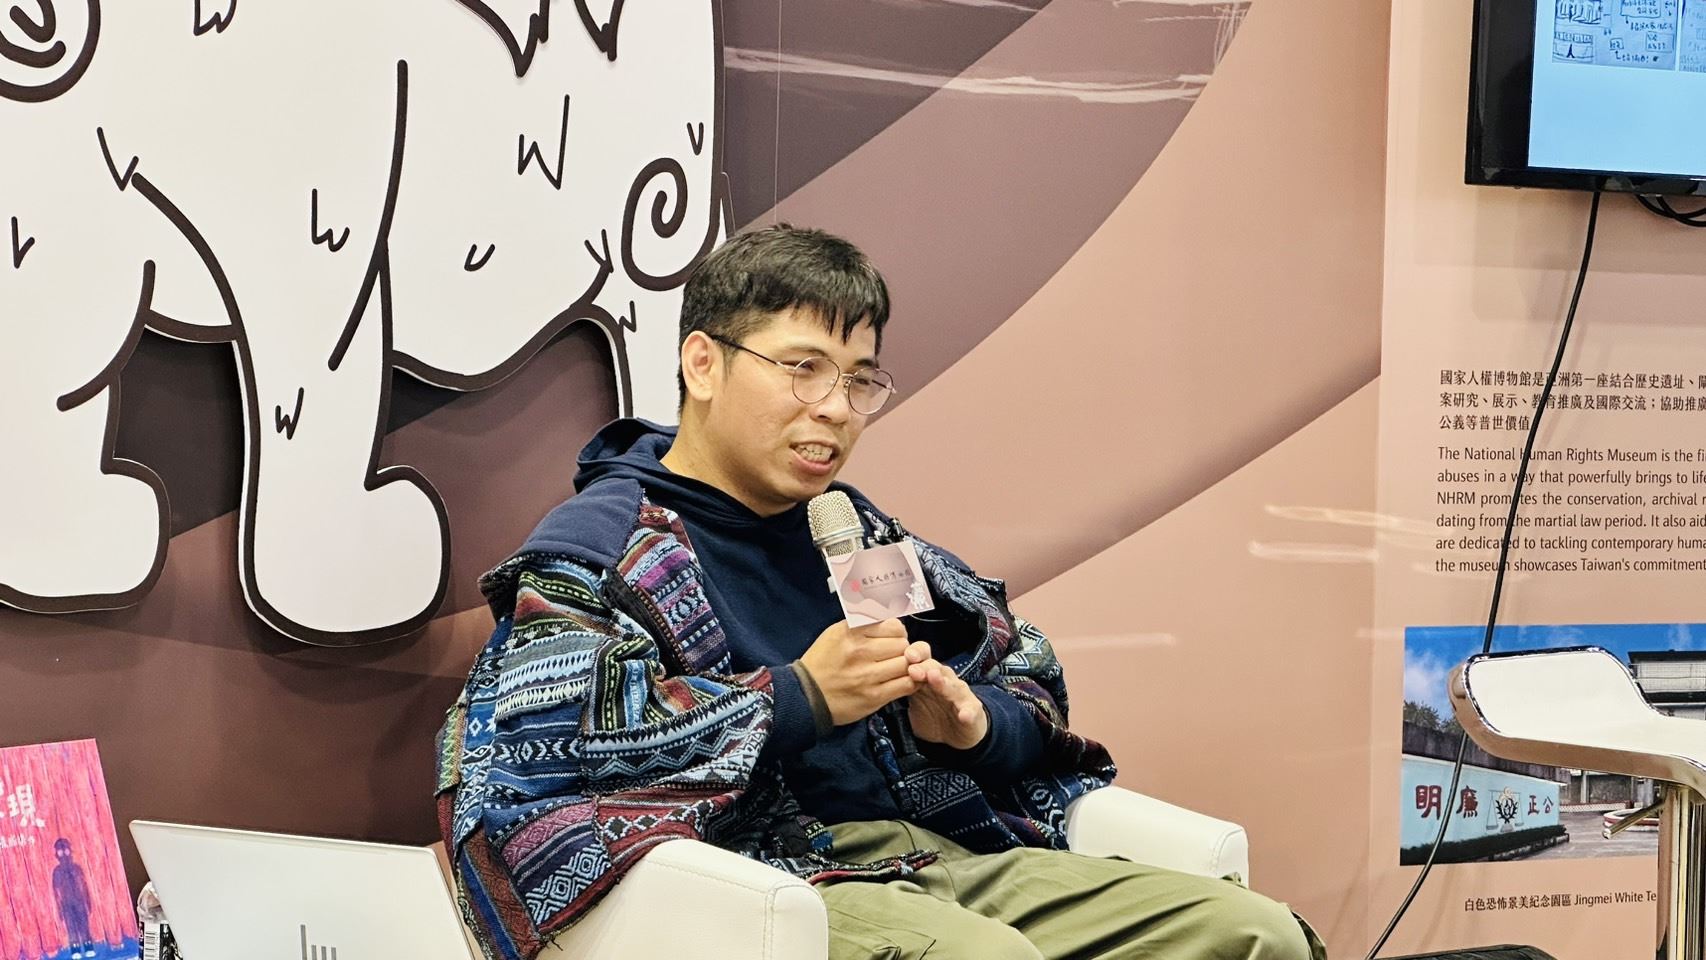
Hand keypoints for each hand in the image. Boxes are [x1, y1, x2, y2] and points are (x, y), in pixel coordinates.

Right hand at [798, 619, 932, 724]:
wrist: (805, 695)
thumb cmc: (822, 663)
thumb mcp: (836, 633)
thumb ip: (863, 624)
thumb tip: (890, 618)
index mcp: (851, 632)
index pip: (894, 626)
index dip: (897, 632)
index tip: (892, 638)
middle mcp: (860, 651)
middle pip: (902, 644)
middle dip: (902, 649)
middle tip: (893, 655)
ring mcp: (867, 675)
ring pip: (907, 664)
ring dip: (905, 666)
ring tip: (895, 668)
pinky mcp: (874, 696)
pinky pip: (906, 685)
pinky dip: (909, 682)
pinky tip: (900, 681)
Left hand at [906, 660, 988, 749]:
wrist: (958, 731)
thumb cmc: (932, 712)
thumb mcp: (912, 699)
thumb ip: (897, 687)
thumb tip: (870, 676)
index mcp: (927, 676)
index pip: (921, 659)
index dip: (913, 654)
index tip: (902, 654)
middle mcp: (944, 681)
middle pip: (936, 667)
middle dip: (925, 665)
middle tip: (914, 666)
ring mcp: (959, 695)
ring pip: (953, 685)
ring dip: (944, 682)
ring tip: (935, 680)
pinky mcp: (972, 712)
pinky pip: (971, 712)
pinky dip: (968, 713)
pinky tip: (964, 714)